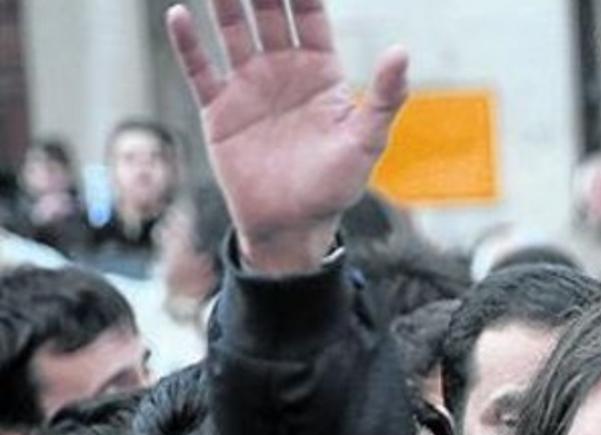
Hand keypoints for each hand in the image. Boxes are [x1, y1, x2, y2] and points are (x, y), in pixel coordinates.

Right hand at [166, 0, 409, 273]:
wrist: (292, 226)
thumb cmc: (336, 186)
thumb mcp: (367, 141)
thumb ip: (384, 96)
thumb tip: (401, 51)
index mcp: (321, 72)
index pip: (309, 14)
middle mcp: (283, 70)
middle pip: (268, 12)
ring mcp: (249, 87)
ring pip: (232, 30)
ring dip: (224, 2)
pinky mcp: (220, 111)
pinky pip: (200, 69)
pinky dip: (188, 43)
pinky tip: (179, 14)